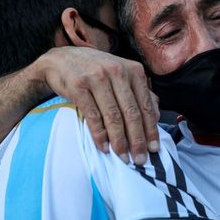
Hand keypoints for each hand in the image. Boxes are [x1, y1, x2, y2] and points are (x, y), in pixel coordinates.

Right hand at [34, 46, 159, 163]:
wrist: (62, 59)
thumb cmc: (97, 71)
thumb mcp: (122, 76)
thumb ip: (140, 93)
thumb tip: (156, 116)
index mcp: (133, 70)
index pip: (146, 105)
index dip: (151, 130)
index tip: (154, 149)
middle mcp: (117, 72)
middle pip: (131, 113)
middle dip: (137, 140)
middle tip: (140, 159)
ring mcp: (97, 78)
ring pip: (113, 116)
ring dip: (119, 141)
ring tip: (123, 157)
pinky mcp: (78, 86)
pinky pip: (92, 116)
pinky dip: (99, 135)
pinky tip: (105, 147)